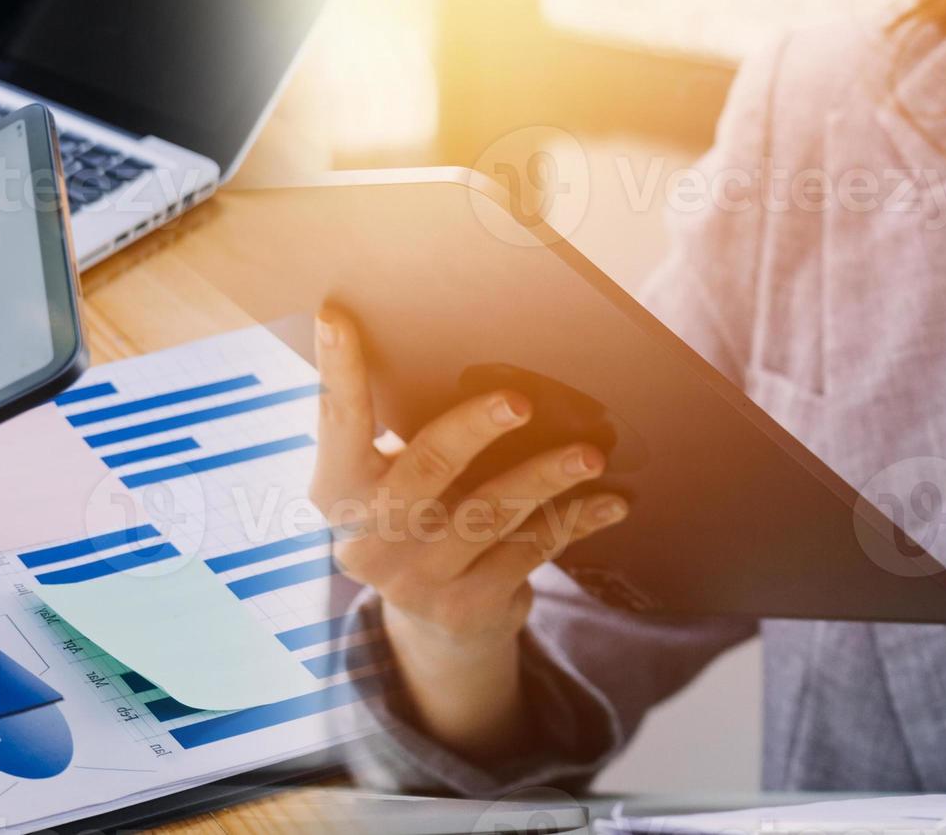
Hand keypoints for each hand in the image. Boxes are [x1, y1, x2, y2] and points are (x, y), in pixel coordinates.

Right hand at [309, 309, 625, 759]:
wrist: (437, 631)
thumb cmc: (423, 522)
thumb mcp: (396, 486)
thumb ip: (413, 439)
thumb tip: (478, 358)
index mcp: (339, 490)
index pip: (338, 420)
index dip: (337, 370)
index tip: (337, 316)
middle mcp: (368, 537)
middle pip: (425, 467)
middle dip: (474, 428)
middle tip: (520, 400)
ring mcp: (416, 578)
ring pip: (489, 513)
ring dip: (545, 478)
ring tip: (589, 454)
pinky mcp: (466, 607)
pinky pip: (529, 551)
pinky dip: (572, 521)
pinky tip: (608, 502)